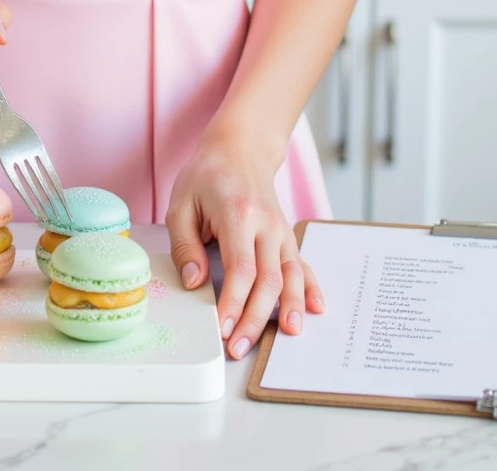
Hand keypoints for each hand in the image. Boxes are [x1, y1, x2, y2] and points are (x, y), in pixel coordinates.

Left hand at [165, 126, 324, 359]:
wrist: (240, 149)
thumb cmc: (207, 176)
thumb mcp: (181, 204)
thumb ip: (185, 246)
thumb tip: (195, 284)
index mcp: (238, 214)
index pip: (241, 269)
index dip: (234, 304)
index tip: (221, 328)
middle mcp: (267, 224)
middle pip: (268, 280)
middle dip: (255, 319)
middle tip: (238, 348)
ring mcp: (281, 231)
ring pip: (290, 275)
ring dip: (289, 309)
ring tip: (288, 337)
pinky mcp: (287, 236)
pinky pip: (302, 264)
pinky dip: (310, 287)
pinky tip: (316, 308)